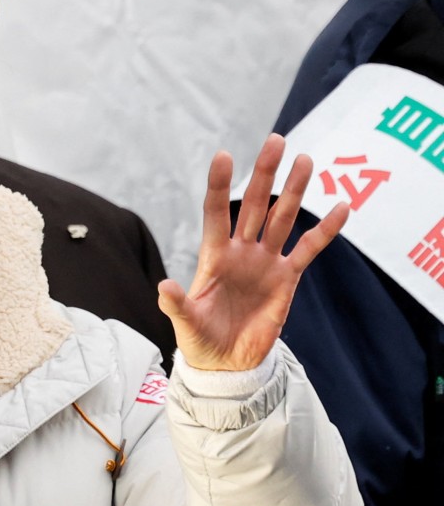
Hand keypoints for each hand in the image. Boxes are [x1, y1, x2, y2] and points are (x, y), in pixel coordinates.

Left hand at [157, 134, 348, 370]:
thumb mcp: (184, 323)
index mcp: (213, 256)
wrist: (226, 364)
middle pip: (255, 206)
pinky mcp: (286, 279)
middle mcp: (240, 252)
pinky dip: (324, 230)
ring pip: (282, 219)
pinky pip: (307, 249)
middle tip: (276, 141)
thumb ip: (176, 303)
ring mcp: (265, 263)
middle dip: (265, 175)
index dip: (220, 185)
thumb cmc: (200, 340)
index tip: (224, 155)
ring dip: (294, 191)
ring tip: (305, 160)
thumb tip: (164, 286)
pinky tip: (341, 207)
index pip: (216, 212)